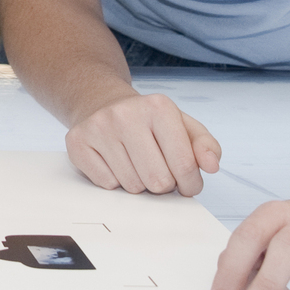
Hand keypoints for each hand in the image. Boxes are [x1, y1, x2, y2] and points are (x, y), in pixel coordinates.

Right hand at [66, 92, 221, 195]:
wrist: (102, 103)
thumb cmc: (148, 121)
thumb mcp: (182, 125)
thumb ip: (205, 145)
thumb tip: (212, 165)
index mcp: (159, 107)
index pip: (186, 166)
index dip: (190, 183)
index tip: (186, 181)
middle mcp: (126, 114)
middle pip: (158, 181)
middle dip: (163, 185)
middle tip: (158, 170)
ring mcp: (99, 127)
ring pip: (132, 186)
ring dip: (139, 184)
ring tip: (136, 164)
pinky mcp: (78, 142)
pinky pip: (107, 184)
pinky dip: (115, 181)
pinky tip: (115, 162)